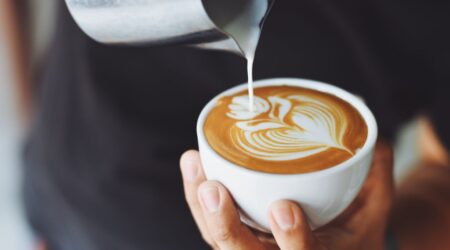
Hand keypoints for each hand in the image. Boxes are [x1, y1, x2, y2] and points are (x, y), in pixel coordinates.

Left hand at [180, 141, 393, 249]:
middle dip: (226, 226)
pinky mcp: (237, 238)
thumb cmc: (352, 232)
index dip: (293, 239)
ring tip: (194, 164)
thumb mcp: (373, 209)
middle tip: (213, 190)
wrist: (336, 249)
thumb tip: (372, 137)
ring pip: (219, 240)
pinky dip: (197, 198)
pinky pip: (210, 225)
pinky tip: (194, 165)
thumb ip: (375, 175)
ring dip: (201, 206)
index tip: (284, 208)